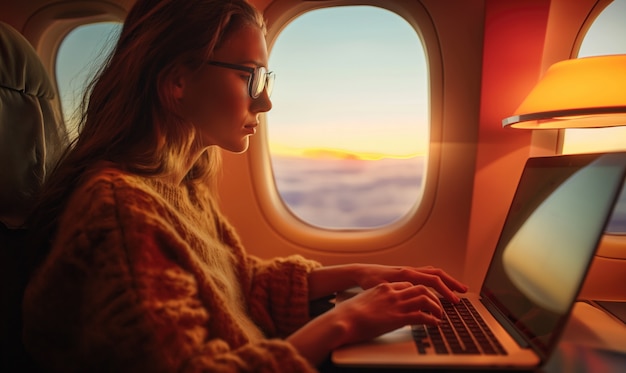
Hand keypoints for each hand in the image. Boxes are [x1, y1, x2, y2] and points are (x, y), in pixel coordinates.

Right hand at [334, 281, 442, 343]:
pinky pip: (422, 316)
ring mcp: (396, 304)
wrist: (343, 320)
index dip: (421, 290)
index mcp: (385, 287)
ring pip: (425, 298)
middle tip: (444, 301)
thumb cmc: (349, 314)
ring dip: (437, 306)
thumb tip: (378, 309)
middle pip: (422, 286)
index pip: (409, 283)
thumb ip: (376, 302)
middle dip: (437, 293)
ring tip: (440, 315)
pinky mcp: (398, 318)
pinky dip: (432, 320)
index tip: (427, 297)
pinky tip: (435, 324)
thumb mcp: (365, 301)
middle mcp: (392, 292)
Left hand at [353, 264, 467, 302]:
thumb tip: (413, 301)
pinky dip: (437, 279)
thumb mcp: (384, 289)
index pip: (433, 281)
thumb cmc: (370, 281)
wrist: (362, 272)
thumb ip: (398, 294)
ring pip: (433, 272)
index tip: (454, 301)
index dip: (446, 291)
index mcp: (408, 274)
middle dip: (452, 283)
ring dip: (446, 280)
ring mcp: (410, 271)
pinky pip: (427, 273)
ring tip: (456, 289)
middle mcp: (411, 270)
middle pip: (437, 274)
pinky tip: (439, 286)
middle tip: (464, 292)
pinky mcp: (407, 273)